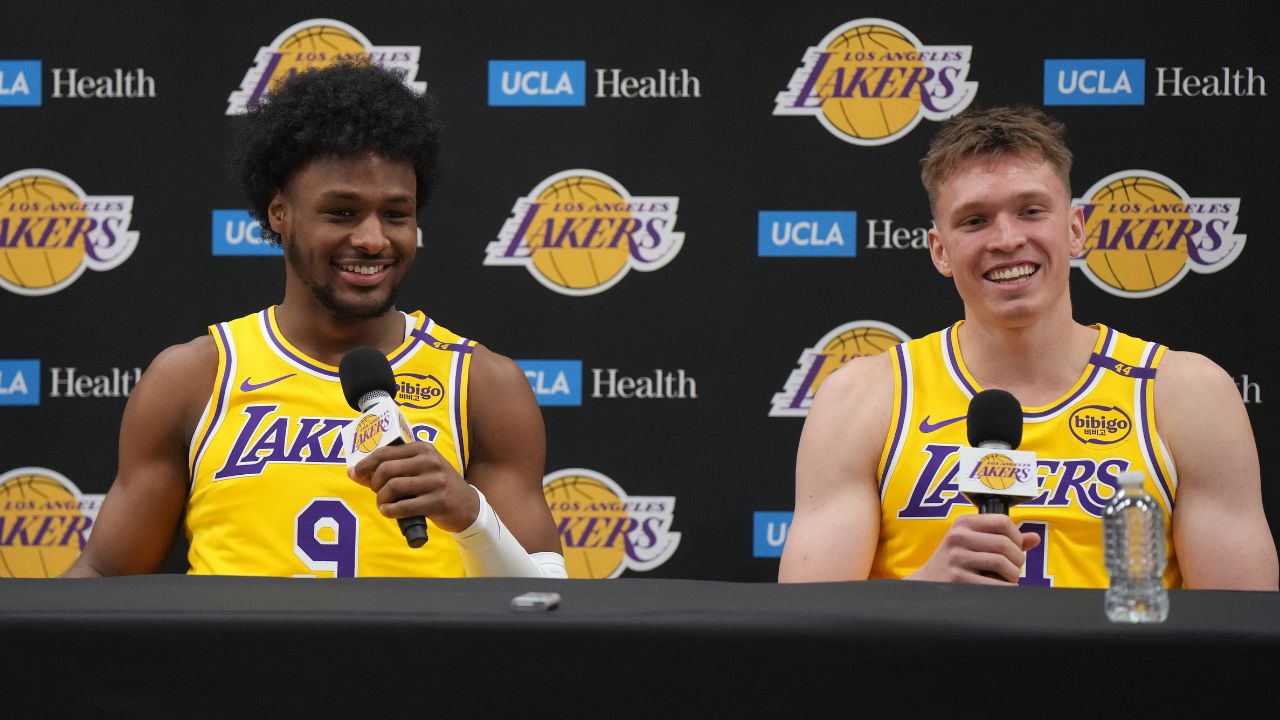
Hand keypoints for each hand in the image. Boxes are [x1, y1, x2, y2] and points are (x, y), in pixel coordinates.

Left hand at [348, 441, 479, 532]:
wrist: (468, 506)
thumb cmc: (436, 486)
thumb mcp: (419, 470)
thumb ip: (391, 469)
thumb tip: (355, 472)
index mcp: (423, 449)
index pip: (385, 452)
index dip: (365, 463)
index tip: (355, 473)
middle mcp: (430, 461)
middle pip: (386, 469)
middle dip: (374, 483)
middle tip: (377, 492)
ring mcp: (435, 481)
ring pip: (393, 487)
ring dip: (381, 499)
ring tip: (383, 504)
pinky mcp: (438, 501)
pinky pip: (404, 506)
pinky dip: (390, 511)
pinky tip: (389, 512)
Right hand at [905, 514, 1041, 584]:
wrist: (926, 584)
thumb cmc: (955, 563)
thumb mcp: (972, 543)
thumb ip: (1003, 539)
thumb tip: (1034, 538)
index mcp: (963, 523)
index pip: (1002, 521)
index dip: (1016, 537)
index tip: (1014, 549)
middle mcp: (958, 537)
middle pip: (1006, 544)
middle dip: (1018, 560)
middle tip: (1013, 569)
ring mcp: (957, 558)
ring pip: (1003, 564)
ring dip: (1013, 575)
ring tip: (1006, 579)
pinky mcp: (958, 579)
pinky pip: (996, 584)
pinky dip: (1006, 589)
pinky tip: (1000, 589)